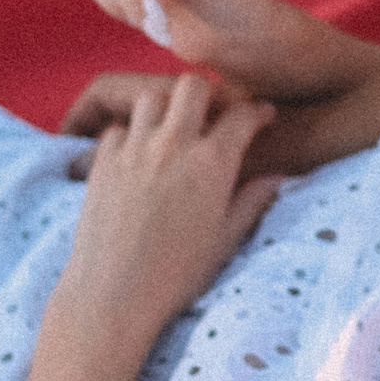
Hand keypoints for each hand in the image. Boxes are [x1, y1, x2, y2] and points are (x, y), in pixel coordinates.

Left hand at [51, 71, 278, 351]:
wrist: (114, 294)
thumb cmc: (175, 275)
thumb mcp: (225, 241)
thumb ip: (252, 202)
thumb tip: (277, 179)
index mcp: (213, 164)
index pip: (242, 116)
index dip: (257, 111)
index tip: (262, 116)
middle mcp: (174, 146)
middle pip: (194, 86)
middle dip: (209, 93)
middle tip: (213, 114)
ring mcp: (134, 150)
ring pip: (152, 98)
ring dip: (166, 108)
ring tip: (173, 131)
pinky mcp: (102, 161)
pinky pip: (118, 128)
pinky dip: (131, 134)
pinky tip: (138, 156)